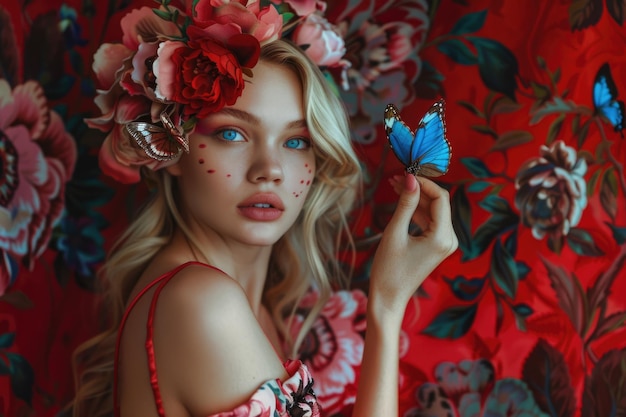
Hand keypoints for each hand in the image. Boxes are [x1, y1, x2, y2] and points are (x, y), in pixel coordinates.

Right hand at [368, 174, 457, 315]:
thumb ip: (405, 204)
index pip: (440, 198)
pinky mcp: (437, 245)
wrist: (388, 297)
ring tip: (395, 185)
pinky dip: (417, 210)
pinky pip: (430, 221)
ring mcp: (445, 243)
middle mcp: (449, 239)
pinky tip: (402, 201)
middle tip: (396, 178)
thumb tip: (411, 178)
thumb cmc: (389, 269)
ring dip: (416, 198)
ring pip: (434, 210)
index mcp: (443, 237)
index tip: (405, 173)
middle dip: (419, 188)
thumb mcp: (394, 233)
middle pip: (439, 202)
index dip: (424, 182)